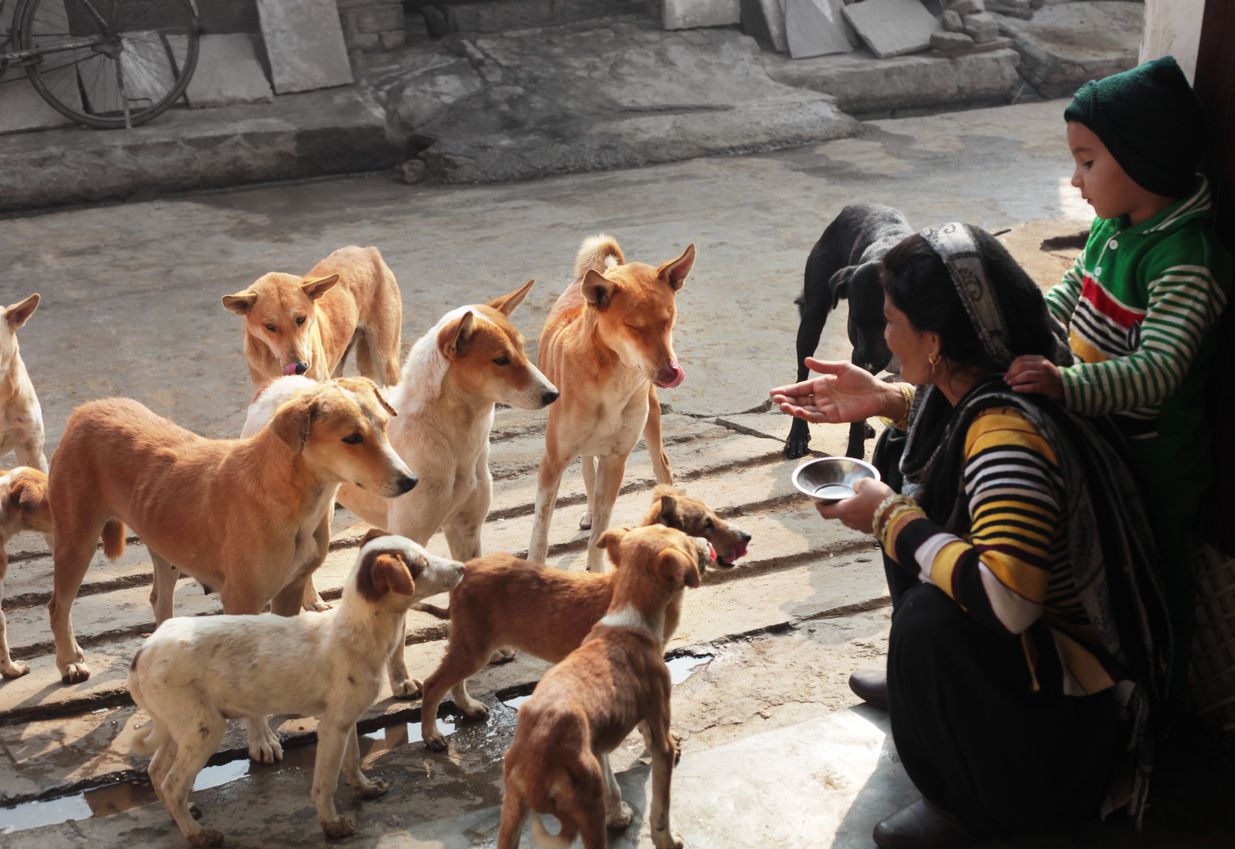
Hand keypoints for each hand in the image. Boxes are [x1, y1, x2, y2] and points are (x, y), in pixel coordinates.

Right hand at [770, 358, 899, 423]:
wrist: (877, 393)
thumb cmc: (861, 379)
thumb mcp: (842, 368)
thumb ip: (824, 366)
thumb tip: (806, 361)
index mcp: (821, 384)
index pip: (800, 388)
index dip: (787, 390)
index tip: (774, 392)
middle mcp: (821, 397)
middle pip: (799, 399)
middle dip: (786, 399)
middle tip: (775, 399)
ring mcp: (826, 408)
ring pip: (805, 409)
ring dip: (793, 408)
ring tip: (783, 405)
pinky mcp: (832, 417)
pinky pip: (816, 417)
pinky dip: (806, 415)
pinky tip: (798, 411)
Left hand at [814, 478, 891, 533]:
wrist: (898, 517)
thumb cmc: (879, 499)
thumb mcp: (866, 483)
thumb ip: (857, 484)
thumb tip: (856, 486)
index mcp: (844, 510)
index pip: (825, 512)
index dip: (820, 507)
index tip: (818, 502)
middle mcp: (850, 521)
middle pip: (840, 514)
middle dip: (840, 506)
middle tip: (844, 497)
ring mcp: (860, 527)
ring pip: (852, 518)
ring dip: (853, 511)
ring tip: (860, 500)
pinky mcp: (871, 530)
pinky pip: (863, 521)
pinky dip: (864, 515)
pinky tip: (872, 507)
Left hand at [1005, 355, 1062, 399]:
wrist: (1065, 384)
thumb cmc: (1048, 375)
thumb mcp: (1040, 366)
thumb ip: (1028, 365)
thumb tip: (1010, 370)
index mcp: (1040, 359)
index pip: (1021, 359)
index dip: (1012, 366)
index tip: (1007, 373)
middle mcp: (1042, 366)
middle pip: (1022, 367)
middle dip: (1011, 373)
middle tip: (1006, 379)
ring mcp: (1045, 376)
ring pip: (1026, 376)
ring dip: (1015, 380)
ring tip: (1010, 383)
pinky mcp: (1046, 386)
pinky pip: (1031, 386)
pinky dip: (1021, 388)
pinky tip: (1015, 389)